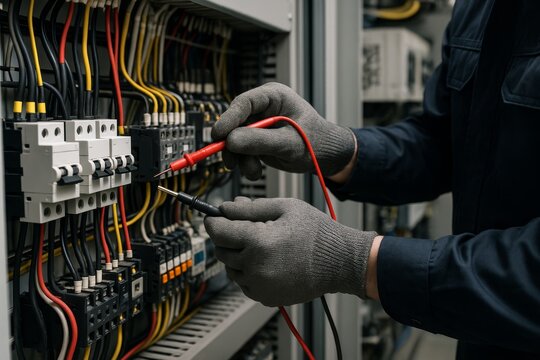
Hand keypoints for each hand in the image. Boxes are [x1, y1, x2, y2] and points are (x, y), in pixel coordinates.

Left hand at [204, 197, 377, 305]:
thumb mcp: (285, 207)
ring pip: (230, 268)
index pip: (218, 231)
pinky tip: (266, 260)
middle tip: (243, 227)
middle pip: (221, 249)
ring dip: (237, 255)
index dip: (213, 220)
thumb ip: (251, 207)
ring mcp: (260, 285)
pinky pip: (243, 283)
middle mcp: (255, 267)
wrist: (340, 262)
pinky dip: (247, 271)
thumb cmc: (317, 232)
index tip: (213, 216)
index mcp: (258, 241)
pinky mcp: (265, 297)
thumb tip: (226, 208)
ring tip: (260, 244)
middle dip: (227, 236)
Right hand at [212, 82, 356, 179]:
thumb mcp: (290, 143)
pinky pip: (241, 151)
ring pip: (235, 139)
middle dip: (232, 144)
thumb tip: (231, 141)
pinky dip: (245, 163)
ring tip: (253, 171)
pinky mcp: (256, 140)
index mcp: (274, 97)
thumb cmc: (316, 142)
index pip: (244, 103)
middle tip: (230, 161)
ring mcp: (258, 125)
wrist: (326, 157)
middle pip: (234, 122)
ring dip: (240, 158)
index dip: (229, 118)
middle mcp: (263, 108)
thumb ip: (261, 141)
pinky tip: (255, 171)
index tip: (218, 135)